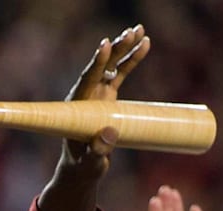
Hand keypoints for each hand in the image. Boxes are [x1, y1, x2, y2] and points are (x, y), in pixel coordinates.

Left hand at [61, 25, 150, 179]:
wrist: (82, 169)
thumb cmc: (84, 167)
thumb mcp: (91, 162)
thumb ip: (98, 150)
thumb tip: (110, 133)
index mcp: (77, 107)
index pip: (86, 81)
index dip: (96, 63)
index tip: (105, 45)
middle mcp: (85, 96)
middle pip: (100, 67)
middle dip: (116, 49)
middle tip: (132, 32)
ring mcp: (96, 94)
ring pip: (111, 66)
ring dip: (125, 48)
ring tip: (140, 30)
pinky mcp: (107, 97)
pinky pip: (121, 73)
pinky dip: (132, 59)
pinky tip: (146, 43)